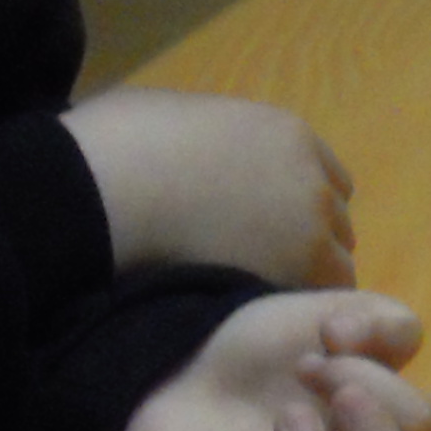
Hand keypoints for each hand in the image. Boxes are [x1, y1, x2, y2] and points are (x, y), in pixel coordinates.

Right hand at [64, 88, 354, 287]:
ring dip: (303, 280)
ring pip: (335, 267)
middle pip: (336, 225)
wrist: (95, 192)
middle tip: (259, 267)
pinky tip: (256, 313)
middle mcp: (311, 179)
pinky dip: (293, 306)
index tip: (271, 227)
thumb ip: (218, 140)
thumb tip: (207, 154)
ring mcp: (310, 227)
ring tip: (254, 296)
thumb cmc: (115, 145)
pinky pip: (315, 298)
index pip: (328, 180)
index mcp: (287, 134)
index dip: (301, 207)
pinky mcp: (297, 272)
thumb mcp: (177, 117)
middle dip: (307, 245)